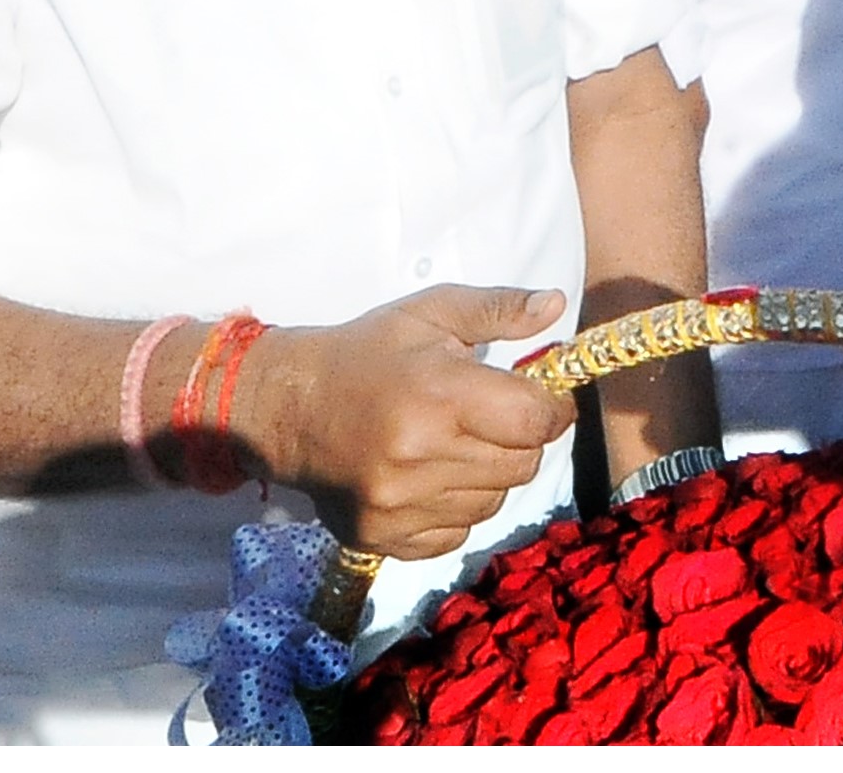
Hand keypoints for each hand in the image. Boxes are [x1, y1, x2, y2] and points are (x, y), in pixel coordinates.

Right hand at [236, 284, 570, 559]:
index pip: (536, 420)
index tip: (535, 397)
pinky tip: (427, 478)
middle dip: (517, 439)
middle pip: (523, 464)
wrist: (286, 408)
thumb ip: (497, 309)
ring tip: (450, 445)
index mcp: (439, 394)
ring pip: (493, 502)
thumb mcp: (429, 313)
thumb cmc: (366, 353)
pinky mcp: (384, 536)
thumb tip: (556, 306)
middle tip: (486, 418)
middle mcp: (420, 454)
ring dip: (486, 475)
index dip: (549, 407)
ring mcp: (400, 503)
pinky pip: (456, 533)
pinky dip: (454, 509)